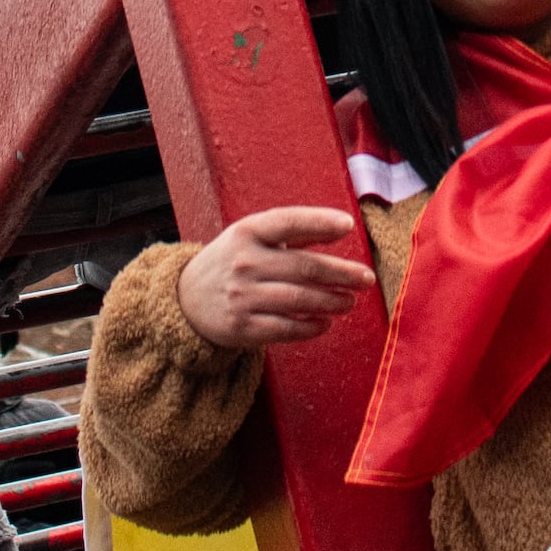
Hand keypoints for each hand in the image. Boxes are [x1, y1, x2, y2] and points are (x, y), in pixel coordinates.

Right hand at [174, 204, 375, 347]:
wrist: (184, 300)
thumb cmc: (231, 262)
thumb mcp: (250, 238)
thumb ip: (290, 233)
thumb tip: (340, 226)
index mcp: (247, 232)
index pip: (288, 221)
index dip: (320, 221)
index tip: (349, 225)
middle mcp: (244, 262)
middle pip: (304, 266)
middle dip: (342, 273)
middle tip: (366, 278)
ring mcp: (242, 297)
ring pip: (300, 300)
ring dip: (332, 301)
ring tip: (349, 301)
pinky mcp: (242, 328)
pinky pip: (286, 329)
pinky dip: (311, 327)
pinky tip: (326, 323)